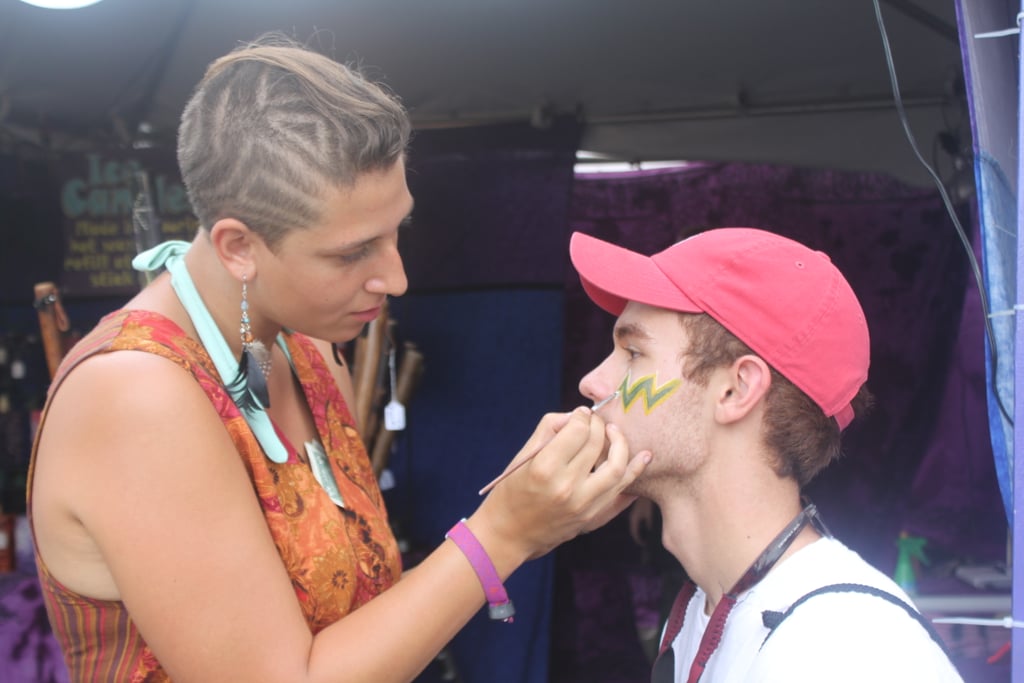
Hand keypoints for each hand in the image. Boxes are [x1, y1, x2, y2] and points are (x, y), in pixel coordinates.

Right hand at [471, 407, 650, 563]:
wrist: (509, 534)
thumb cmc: (511, 490)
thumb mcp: (523, 456)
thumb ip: (550, 429)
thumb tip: (577, 415)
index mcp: (545, 468)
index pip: (578, 430)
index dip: (582, 416)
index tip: (581, 414)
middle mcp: (566, 487)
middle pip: (598, 444)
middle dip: (600, 425)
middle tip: (596, 421)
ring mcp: (583, 506)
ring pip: (618, 468)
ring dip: (621, 445)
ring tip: (615, 434)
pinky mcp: (592, 518)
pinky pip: (621, 493)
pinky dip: (634, 473)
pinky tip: (643, 458)